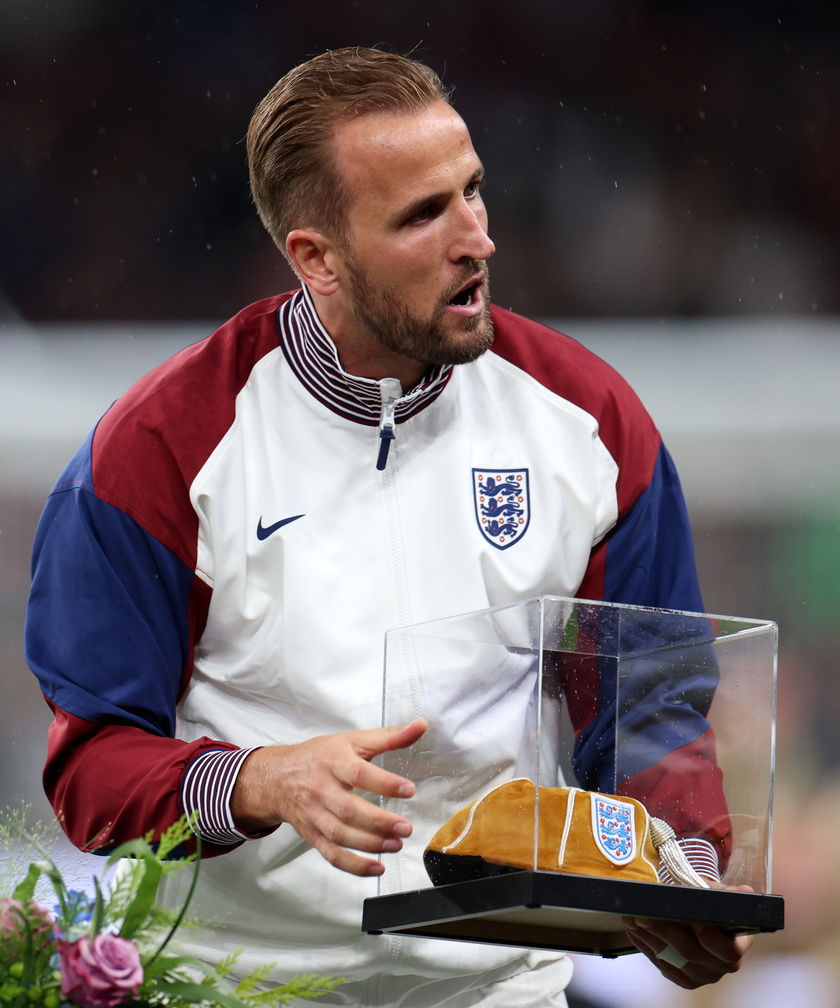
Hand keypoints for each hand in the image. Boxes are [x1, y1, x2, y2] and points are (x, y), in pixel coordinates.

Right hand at [230, 718, 426, 876]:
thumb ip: (389, 737)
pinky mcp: (313, 835)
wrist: (276, 777)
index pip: (359, 773)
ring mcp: (315, 815)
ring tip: (396, 844)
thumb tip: (420, 726)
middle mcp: (321, 789)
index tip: (408, 790)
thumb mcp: (352, 740)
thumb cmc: (318, 757)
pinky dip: (354, 865)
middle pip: (348, 809)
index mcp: (333, 762)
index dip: (384, 783)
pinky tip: (377, 867)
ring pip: (340, 834)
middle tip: (405, 827)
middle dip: (378, 822)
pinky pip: (331, 854)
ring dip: (370, 844)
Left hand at [622, 883, 754, 988]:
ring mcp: (701, 975)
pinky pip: (662, 964)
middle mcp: (721, 966)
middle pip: (691, 953)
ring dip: (648, 938)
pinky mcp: (683, 978)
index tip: (694, 920)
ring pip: (672, 960)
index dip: (710, 937)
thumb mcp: (720, 895)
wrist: (704, 918)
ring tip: (630, 918)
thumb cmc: (712, 904)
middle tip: (643, 916)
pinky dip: (644, 946)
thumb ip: (727, 895)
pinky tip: (632, 930)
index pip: (727, 950)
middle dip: (665, 932)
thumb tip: (744, 891)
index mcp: (737, 946)